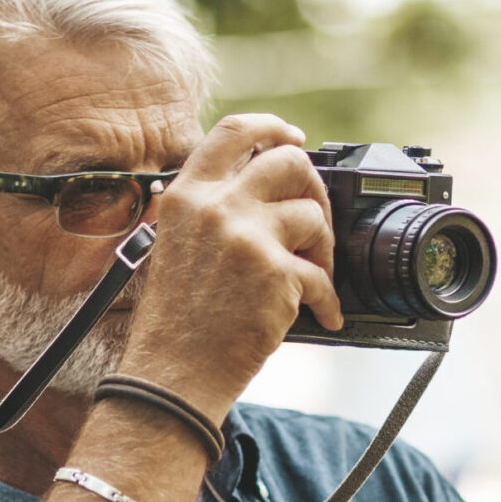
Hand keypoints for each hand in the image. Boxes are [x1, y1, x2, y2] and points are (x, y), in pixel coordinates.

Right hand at [117, 113, 342, 421]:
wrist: (173, 374)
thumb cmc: (174, 323)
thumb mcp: (176, 247)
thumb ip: (213, 212)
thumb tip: (266, 193)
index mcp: (187, 196)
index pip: (234, 131)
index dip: (273, 128)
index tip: (295, 138)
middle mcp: (216, 207)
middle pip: (290, 163)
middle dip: (314, 188)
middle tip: (315, 217)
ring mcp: (247, 237)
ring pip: (313, 217)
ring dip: (324, 249)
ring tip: (314, 276)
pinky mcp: (276, 272)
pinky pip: (321, 275)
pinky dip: (327, 301)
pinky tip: (323, 315)